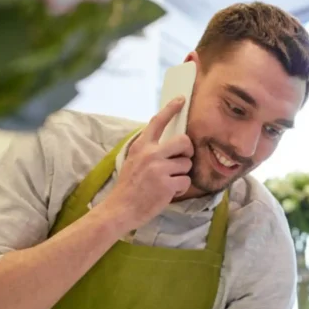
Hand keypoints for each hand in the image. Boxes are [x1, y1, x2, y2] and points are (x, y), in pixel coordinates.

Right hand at [100, 97, 192, 232]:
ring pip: (186, 164)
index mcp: (141, 146)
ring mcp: (159, 169)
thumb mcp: (133, 161)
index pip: (158, 122)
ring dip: (181, 174)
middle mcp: (151, 154)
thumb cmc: (129, 187)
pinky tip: (167, 192)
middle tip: (183, 158)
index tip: (181, 99)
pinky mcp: (167, 184)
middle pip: (184, 141)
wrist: (120, 209)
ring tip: (167, 182)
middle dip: (188, 151)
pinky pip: (186, 181)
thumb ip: (149, 150)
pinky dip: (180, 188)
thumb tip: (169, 143)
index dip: (171, 108)